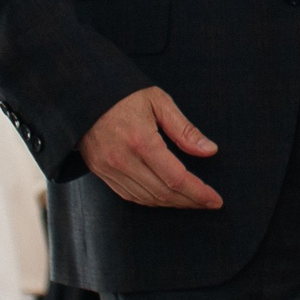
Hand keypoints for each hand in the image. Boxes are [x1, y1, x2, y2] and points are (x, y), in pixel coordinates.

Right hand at [80, 87, 221, 209]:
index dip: (198, 192)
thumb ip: (185, 130)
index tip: (216, 200)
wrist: (82, 95)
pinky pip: (129, 195)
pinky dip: (150, 200)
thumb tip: (210, 151)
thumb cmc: (124, 95)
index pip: (176, 178)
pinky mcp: (100, 172)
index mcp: (141, 141)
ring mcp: (108, 168)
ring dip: (172, 204)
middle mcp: (123, 160)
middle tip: (209, 203)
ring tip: (192, 201)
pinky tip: (166, 198)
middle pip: (163, 193)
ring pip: (146, 198)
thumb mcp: (159, 102)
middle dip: (190, 201)